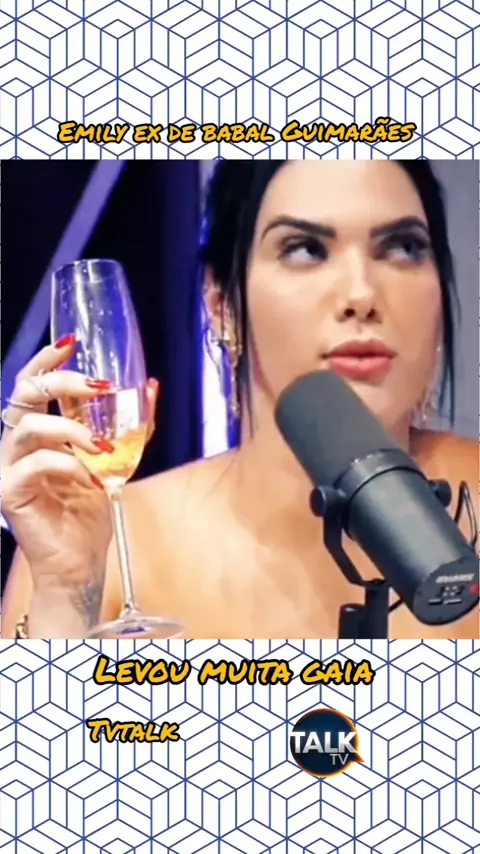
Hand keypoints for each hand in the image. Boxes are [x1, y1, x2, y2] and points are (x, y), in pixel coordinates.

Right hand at [1, 336, 158, 631]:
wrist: (79, 562)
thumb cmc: (89, 512)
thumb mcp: (114, 461)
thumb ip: (127, 426)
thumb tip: (149, 386)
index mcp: (38, 434)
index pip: (32, 385)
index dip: (46, 360)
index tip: (71, 343)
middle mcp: (18, 446)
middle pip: (24, 394)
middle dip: (61, 381)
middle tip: (98, 386)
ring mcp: (9, 468)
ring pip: (29, 427)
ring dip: (72, 429)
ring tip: (103, 446)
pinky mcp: (9, 493)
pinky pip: (36, 465)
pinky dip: (70, 466)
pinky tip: (92, 479)